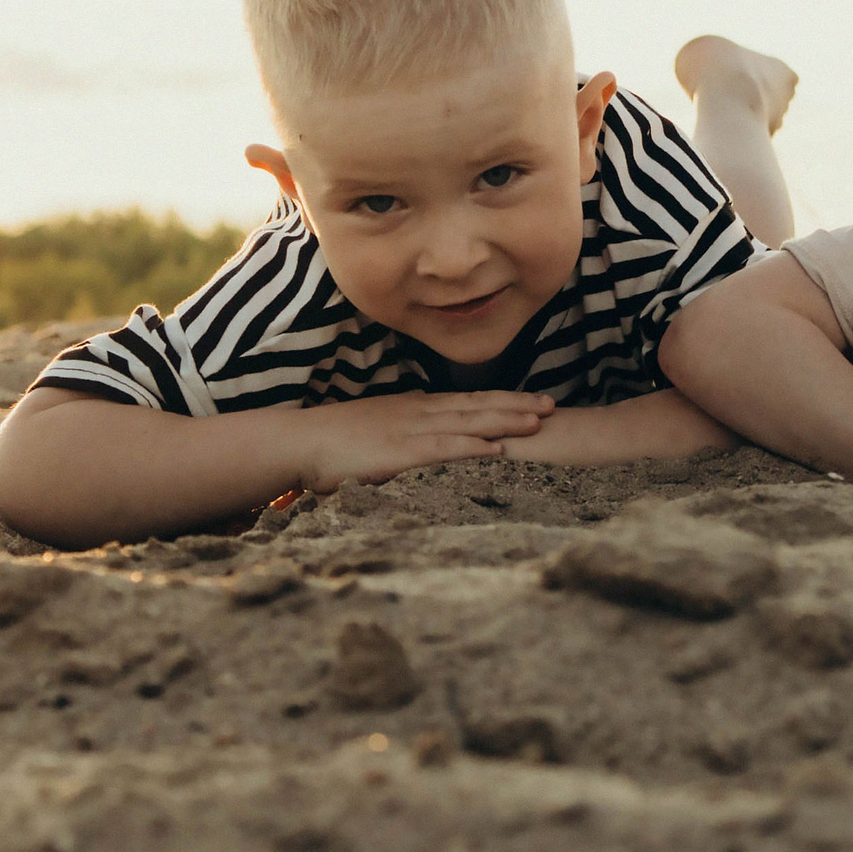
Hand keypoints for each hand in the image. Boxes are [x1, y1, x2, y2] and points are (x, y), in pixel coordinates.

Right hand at [292, 392, 552, 491]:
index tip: (531, 400)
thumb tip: (416, 438)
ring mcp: (410, 429)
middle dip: (516, 405)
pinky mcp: (400, 451)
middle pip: (477, 406)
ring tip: (539, 421)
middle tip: (552, 406)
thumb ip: (399, 431)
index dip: (501, 400)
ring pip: (469, 422)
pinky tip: (497, 448)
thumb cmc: (332, 441)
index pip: (466, 401)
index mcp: (413, 407)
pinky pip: (444, 448)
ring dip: (506, 421)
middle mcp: (418, 412)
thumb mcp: (374, 430)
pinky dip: (474, 446)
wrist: (300, 441)